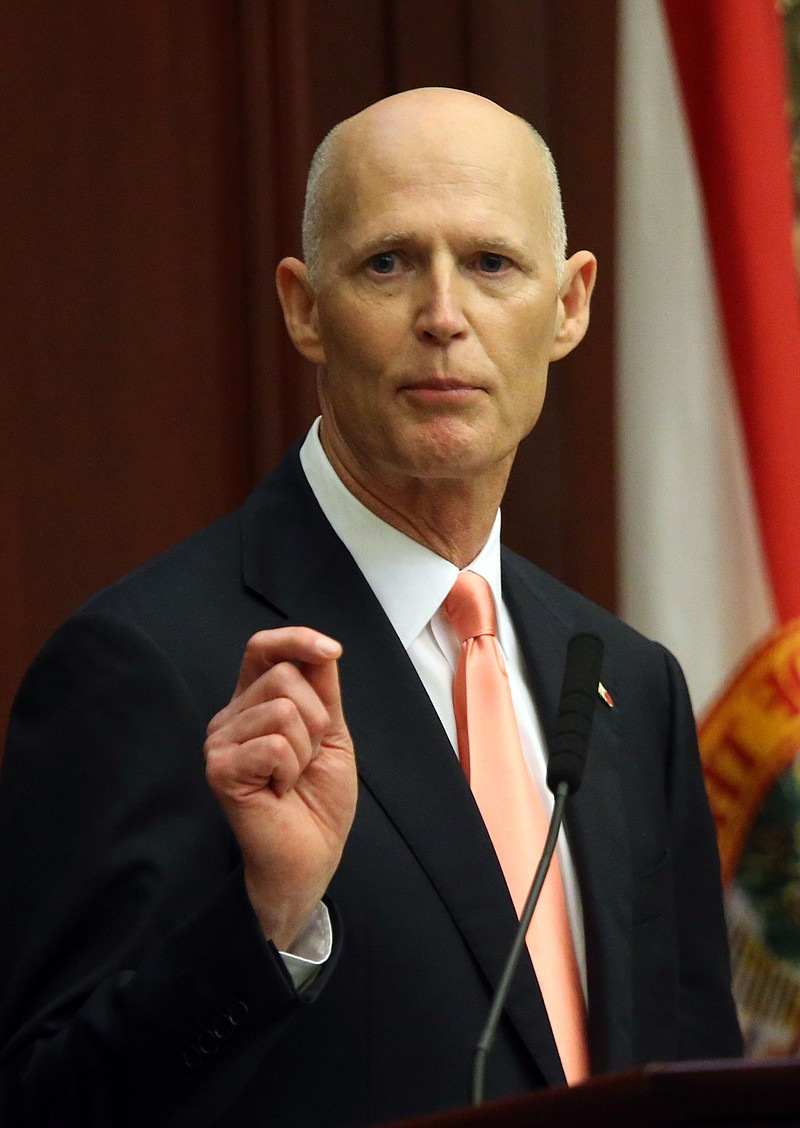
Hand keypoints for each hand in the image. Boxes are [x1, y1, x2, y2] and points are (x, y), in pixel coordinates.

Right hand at [204, 627, 355, 949]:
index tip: (332, 651)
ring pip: (284, 710)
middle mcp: (231, 716)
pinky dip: (291, 770)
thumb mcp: (330, 731)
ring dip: (305, 750)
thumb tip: (324, 647)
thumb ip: (322, 689)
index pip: (263, 648)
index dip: (296, 639)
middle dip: (316, 719)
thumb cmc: (318, 799)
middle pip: (284, 676)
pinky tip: (278, 791)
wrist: (312, 854)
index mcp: (254, 702)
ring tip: (291, 777)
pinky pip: (274, 744)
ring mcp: (220, 741)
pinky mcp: (220, 768)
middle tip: (305, 759)